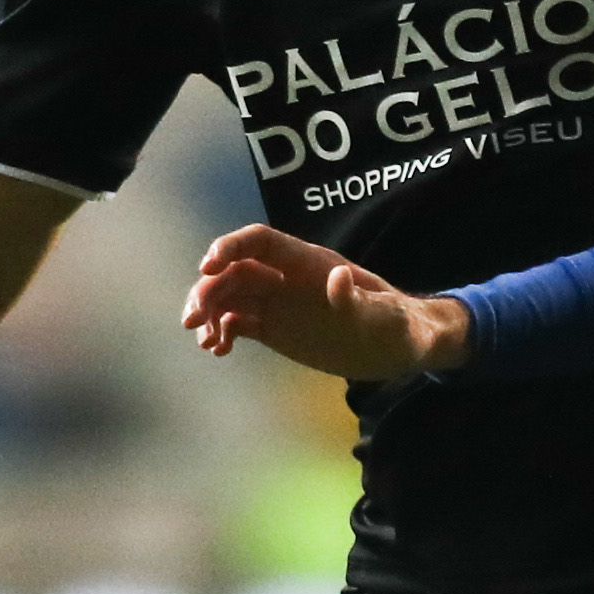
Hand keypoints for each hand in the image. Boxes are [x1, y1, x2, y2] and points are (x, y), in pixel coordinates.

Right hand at [189, 225, 467, 378]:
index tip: (206, 267)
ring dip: (209, 312)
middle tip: (192, 319)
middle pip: (235, 271)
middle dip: (208, 288)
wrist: (401, 346)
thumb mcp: (382, 315)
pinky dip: (221, 333)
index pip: (259, 242)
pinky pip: (238, 323)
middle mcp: (287, 278)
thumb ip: (356, 300)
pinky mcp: (275, 328)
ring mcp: (278, 303)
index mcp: (308, 264)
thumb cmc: (396, 324)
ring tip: (203, 339)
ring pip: (230, 297)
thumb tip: (336, 279)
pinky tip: (217, 350)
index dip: (230, 247)